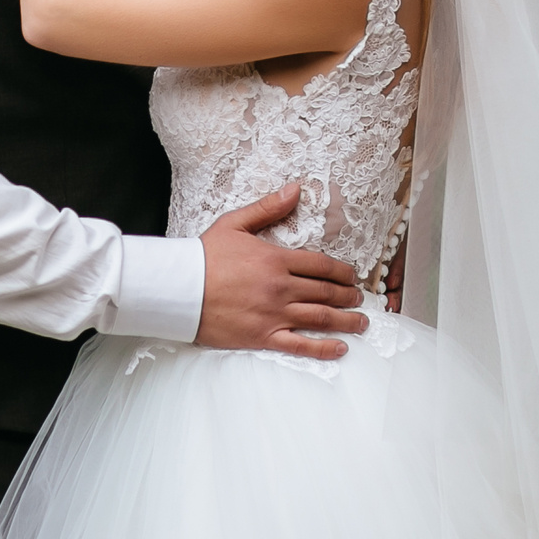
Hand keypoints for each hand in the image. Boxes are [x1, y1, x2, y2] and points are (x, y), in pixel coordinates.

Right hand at [194, 183, 367, 358]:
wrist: (178, 289)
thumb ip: (268, 208)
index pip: (321, 265)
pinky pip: (300, 345)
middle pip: (326, 292)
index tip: (352, 276)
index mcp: (276, 260)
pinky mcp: (263, 337)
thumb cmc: (203, 256)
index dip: (342, 271)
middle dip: (348, 296)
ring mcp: (273, 314)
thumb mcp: (234, 224)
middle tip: (359, 298)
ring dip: (346, 320)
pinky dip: (323, 348)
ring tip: (360, 322)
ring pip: (320, 318)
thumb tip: (295, 190)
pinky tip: (340, 348)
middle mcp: (280, 288)